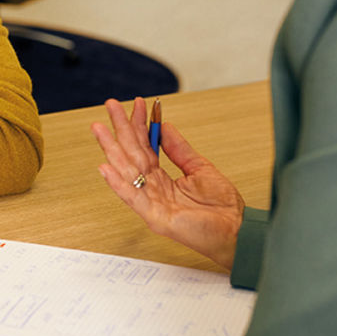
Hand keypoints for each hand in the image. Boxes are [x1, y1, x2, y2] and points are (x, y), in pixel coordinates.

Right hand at [91, 97, 244, 270]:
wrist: (237, 231)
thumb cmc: (222, 207)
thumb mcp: (199, 168)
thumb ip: (179, 149)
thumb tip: (165, 127)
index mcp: (163, 179)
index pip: (144, 147)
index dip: (138, 125)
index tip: (135, 104)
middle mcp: (153, 189)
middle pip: (131, 154)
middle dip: (120, 129)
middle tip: (110, 106)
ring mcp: (152, 203)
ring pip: (127, 172)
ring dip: (111, 150)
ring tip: (99, 129)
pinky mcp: (156, 217)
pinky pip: (134, 198)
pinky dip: (119, 184)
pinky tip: (106, 168)